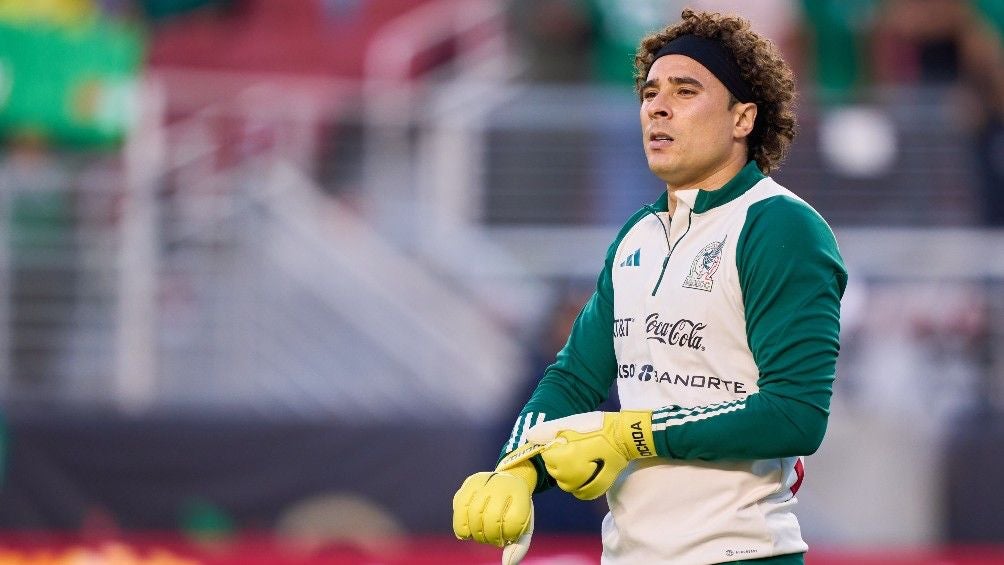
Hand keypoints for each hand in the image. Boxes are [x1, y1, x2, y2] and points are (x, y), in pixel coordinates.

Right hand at [452, 460, 536, 548]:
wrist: (508, 481)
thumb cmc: (516, 510)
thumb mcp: (524, 525)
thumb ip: (519, 546)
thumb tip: (507, 564)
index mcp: (521, 493)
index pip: (513, 522)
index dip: (507, 536)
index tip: (507, 537)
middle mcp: (503, 484)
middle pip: (492, 519)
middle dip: (490, 536)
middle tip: (492, 540)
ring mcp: (486, 481)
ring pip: (474, 514)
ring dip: (476, 533)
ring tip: (481, 535)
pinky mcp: (469, 483)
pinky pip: (459, 508)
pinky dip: (461, 525)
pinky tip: (467, 532)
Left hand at [525, 411, 655, 499]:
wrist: (625, 436)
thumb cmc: (598, 427)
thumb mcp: (571, 423)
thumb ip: (548, 430)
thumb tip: (529, 436)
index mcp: (565, 458)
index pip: (547, 456)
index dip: (552, 447)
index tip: (561, 440)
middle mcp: (573, 474)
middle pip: (554, 470)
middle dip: (556, 460)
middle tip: (568, 448)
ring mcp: (586, 482)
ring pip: (565, 484)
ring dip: (564, 474)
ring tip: (574, 461)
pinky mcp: (598, 486)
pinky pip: (580, 492)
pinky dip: (577, 487)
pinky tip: (579, 477)